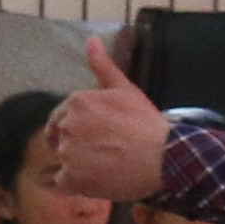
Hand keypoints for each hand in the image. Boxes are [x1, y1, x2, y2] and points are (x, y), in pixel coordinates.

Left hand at [40, 37, 170, 205]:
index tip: (97, 135)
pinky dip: (74, 183)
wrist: (164, 157)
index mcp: (76, 102)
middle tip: (103, 151)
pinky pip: (61, 183)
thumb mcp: (125, 89)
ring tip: (105, 165)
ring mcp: (68, 153)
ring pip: (62, 160)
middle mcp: (67, 126)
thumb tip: (91, 40)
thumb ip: (103, 65)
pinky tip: (95, 180)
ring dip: (78, 164)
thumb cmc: (146, 124)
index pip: (62, 117)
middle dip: (76, 144)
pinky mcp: (72, 179)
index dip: (79, 128)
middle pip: (60, 138)